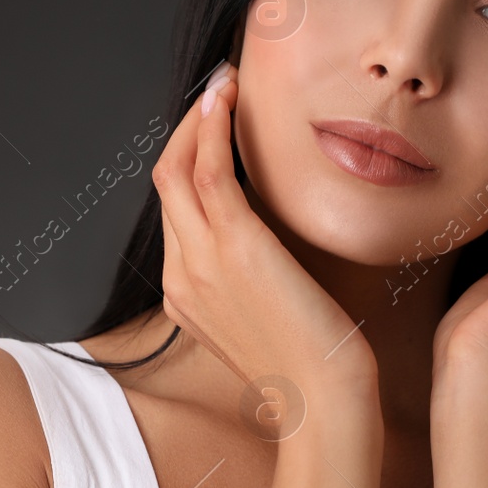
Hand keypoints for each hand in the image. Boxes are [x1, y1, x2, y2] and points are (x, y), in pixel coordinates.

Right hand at [153, 62, 379, 397]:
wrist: (323, 402)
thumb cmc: (313, 367)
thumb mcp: (270, 320)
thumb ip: (255, 284)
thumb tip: (276, 252)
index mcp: (184, 295)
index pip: (175, 212)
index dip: (189, 162)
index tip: (214, 130)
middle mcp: (180, 275)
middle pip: (164, 183)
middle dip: (185, 130)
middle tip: (216, 92)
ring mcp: (199, 261)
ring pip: (176, 170)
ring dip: (197, 119)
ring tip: (224, 84)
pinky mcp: (232, 246)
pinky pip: (206, 172)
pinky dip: (211, 129)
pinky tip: (228, 102)